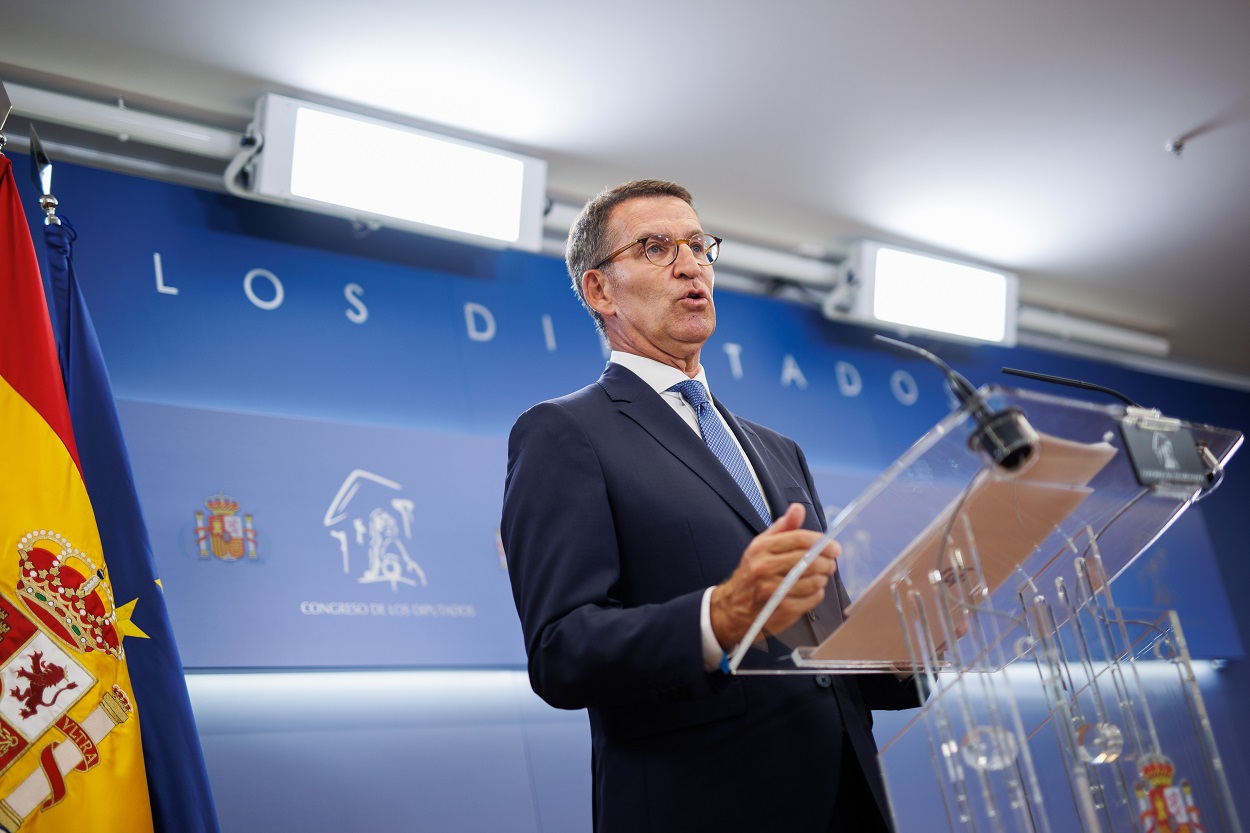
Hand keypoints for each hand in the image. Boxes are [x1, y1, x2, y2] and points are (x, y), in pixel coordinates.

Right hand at [708, 503, 838, 649]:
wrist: (734, 606)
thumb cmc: (752, 572)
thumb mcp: (762, 545)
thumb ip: (783, 527)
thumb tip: (798, 509)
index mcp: (762, 548)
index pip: (799, 539)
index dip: (822, 542)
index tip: (835, 547)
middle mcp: (764, 568)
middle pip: (808, 561)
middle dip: (826, 562)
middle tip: (831, 563)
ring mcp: (772, 590)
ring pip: (813, 581)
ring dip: (823, 578)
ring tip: (820, 576)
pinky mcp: (781, 609)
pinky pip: (811, 599)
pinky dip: (817, 594)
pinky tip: (812, 591)